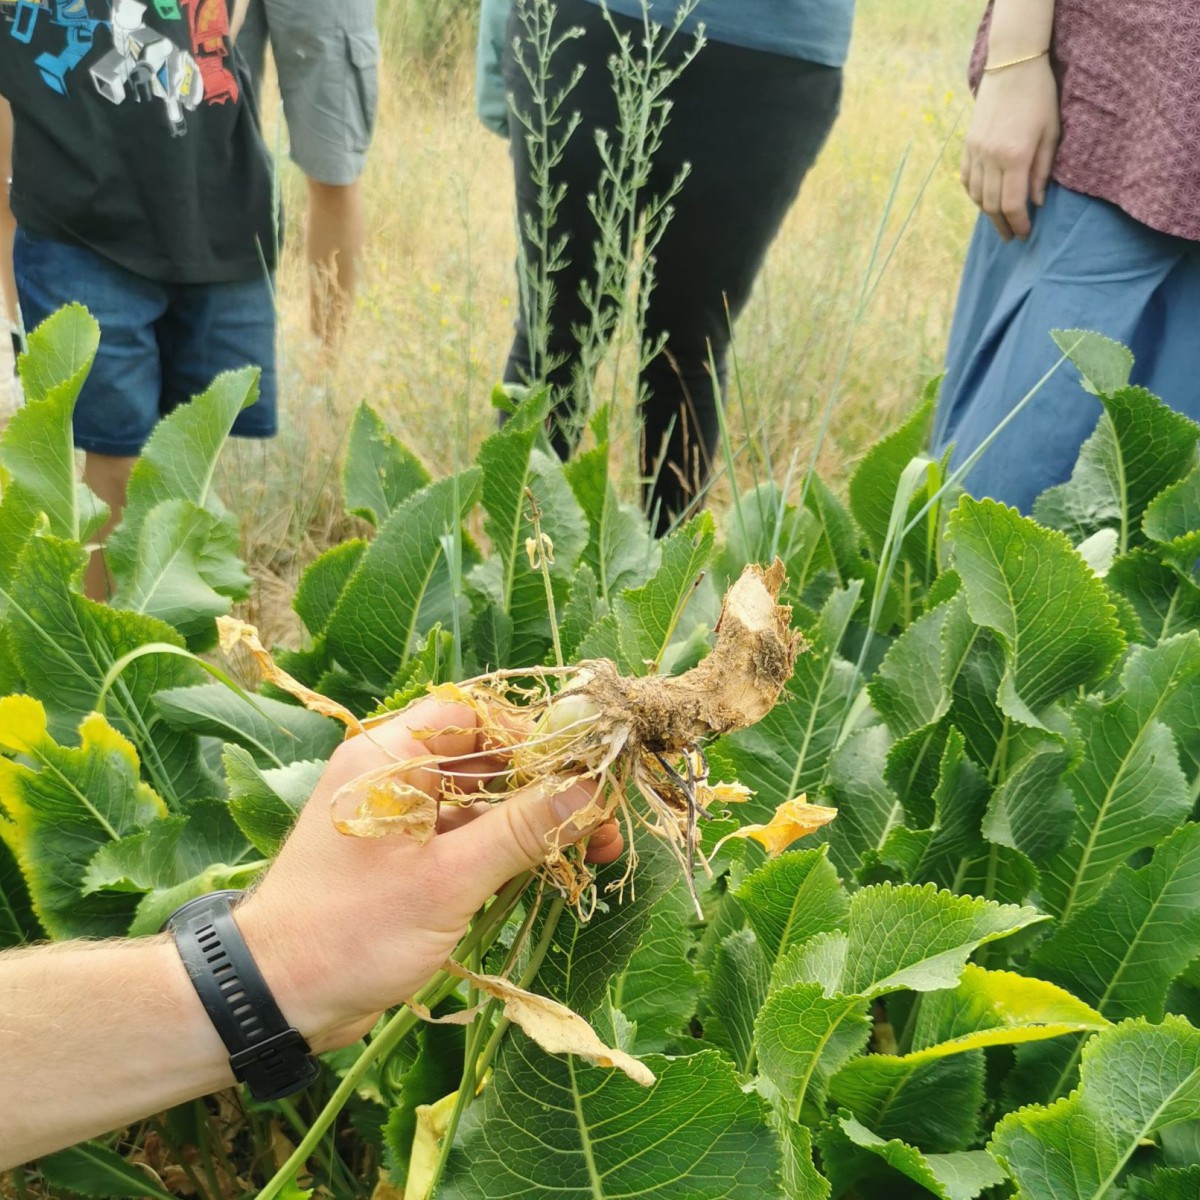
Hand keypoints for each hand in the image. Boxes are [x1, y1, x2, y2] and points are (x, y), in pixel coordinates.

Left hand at [237, 697, 622, 1049]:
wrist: (274, 999)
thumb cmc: (350, 930)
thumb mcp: (447, 880)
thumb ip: (521, 830)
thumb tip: (589, 787)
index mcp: (389, 756)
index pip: (472, 714)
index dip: (531, 733)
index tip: (584, 762)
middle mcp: (393, 776)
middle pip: (486, 759)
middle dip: (547, 786)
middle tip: (603, 814)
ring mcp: (401, 820)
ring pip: (483, 802)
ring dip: (535, 823)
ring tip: (596, 847)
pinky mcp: (405, 860)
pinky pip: (467, 838)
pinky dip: (507, 851)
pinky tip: (553, 869)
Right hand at [961, 57, 1059, 240]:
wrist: (1012, 66)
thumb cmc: (1040, 96)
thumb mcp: (1051, 133)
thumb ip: (1042, 170)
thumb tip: (1036, 202)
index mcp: (1015, 156)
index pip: (1013, 204)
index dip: (1019, 223)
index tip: (1025, 233)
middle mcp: (991, 158)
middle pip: (992, 205)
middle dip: (1003, 224)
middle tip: (1012, 236)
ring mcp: (976, 152)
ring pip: (977, 195)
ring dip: (988, 213)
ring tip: (1000, 221)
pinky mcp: (968, 145)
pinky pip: (967, 180)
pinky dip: (975, 194)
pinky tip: (984, 200)